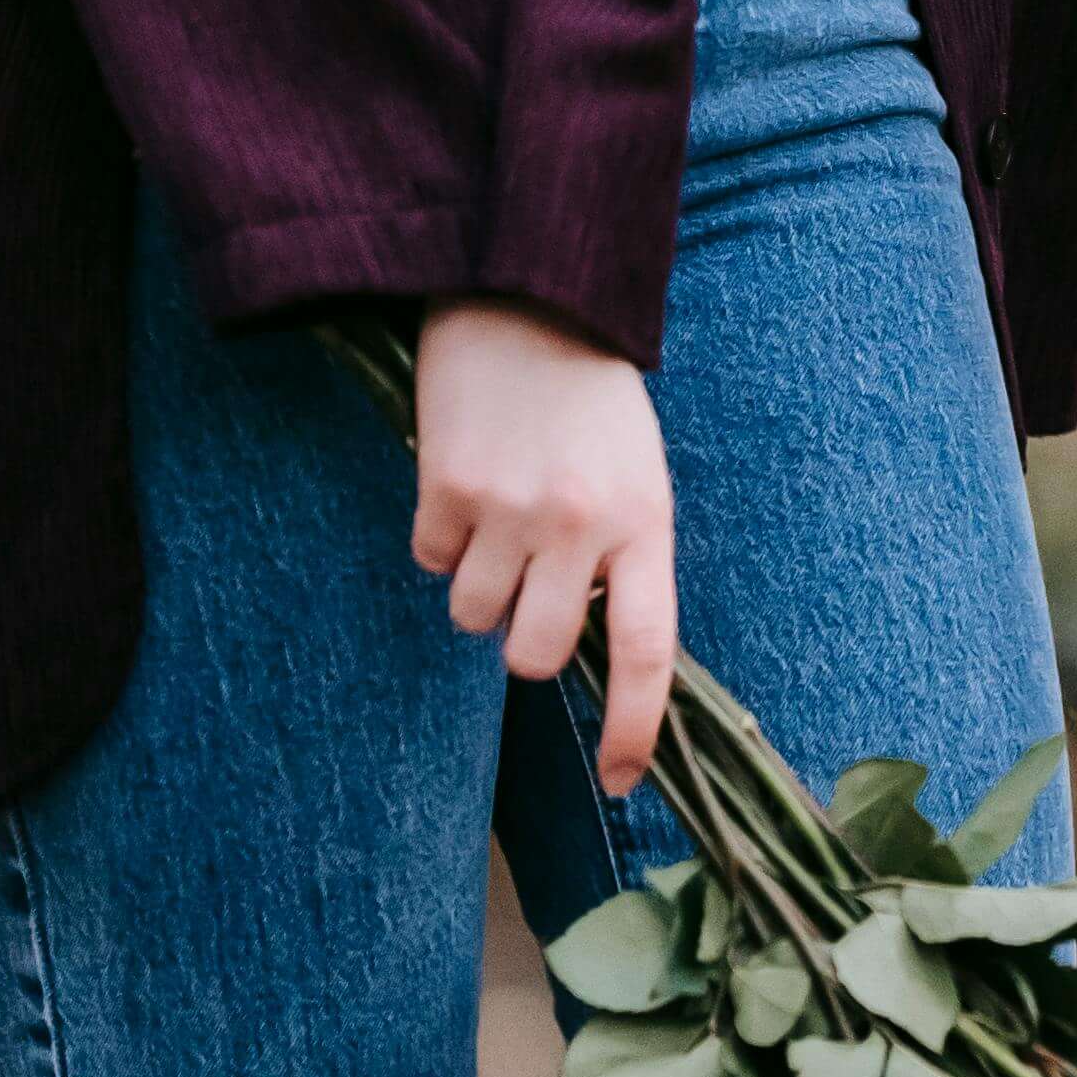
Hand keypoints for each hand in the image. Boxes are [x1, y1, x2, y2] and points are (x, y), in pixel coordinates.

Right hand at [413, 297, 679, 791]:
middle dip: (521, 640)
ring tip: (496, 512)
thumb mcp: (634, 473)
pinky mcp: (448, 487)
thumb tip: (583, 644)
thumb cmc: (590, 397)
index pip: (646, 649)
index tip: (619, 779)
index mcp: (644, 522)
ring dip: (477, 582)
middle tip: (526, 585)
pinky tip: (464, 477)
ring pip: (472, 616)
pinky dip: (439, 535)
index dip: (632, 725)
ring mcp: (511, 509)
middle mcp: (581, 525)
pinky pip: (430, 559)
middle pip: (535, 655)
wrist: (528, 297)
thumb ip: (618, 555)